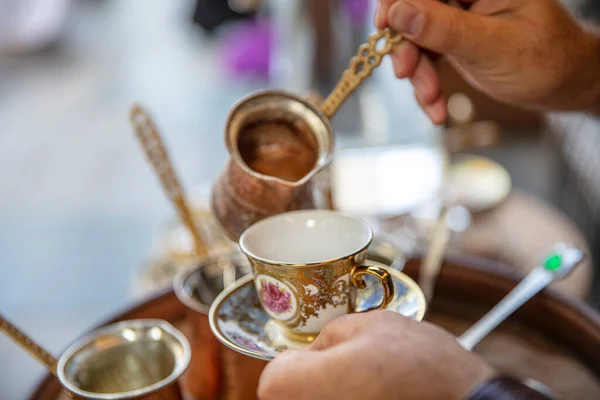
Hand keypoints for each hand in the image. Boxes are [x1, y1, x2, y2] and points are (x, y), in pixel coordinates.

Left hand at [258, 310, 493, 399]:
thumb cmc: (421, 366)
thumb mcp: (370, 324)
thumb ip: (331, 334)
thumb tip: (318, 349)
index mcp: (301, 386)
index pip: (274, 378)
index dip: (298, 362)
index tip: (320, 358)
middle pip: (293, 395)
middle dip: (314, 380)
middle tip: (349, 370)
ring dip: (334, 392)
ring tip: (371, 386)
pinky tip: (381, 396)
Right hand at [375, 0, 599, 123]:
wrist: (563, 85)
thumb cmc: (545, 60)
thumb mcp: (494, 47)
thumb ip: (446, 29)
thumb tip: (400, 13)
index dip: (396, 1)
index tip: (385, 27)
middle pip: (412, 10)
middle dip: (407, 47)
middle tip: (407, 74)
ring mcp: (456, 18)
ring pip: (413, 38)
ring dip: (417, 73)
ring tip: (432, 100)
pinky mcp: (452, 41)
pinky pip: (425, 59)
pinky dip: (426, 86)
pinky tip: (436, 109)